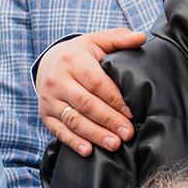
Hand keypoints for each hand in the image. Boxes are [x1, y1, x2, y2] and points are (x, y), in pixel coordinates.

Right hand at [36, 28, 144, 156]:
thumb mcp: (97, 41)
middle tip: (128, 133)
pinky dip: (73, 142)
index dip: (114, 99)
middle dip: (108, 120)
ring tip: (114, 144)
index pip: (96, 82)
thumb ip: (119, 39)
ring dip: (94, 134)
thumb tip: (141, 37)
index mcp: (72, 60)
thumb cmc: (80, 54)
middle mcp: (57, 80)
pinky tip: (88, 150)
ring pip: (73, 120)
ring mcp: (49, 99)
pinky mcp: (45, 114)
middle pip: (85, 104)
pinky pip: (58, 131)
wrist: (48, 62)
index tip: (132, 112)